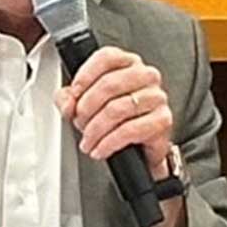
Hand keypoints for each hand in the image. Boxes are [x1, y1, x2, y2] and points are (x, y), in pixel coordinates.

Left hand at [57, 46, 184, 226]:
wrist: (144, 171)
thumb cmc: (116, 137)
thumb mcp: (89, 116)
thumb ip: (73, 102)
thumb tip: (63, 99)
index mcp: (129, 68)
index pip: (108, 55)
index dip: (84, 74)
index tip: (70, 97)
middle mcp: (148, 80)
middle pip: (113, 80)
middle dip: (87, 105)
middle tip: (78, 124)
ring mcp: (159, 102)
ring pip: (122, 104)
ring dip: (97, 125)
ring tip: (88, 142)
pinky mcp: (164, 127)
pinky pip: (136, 127)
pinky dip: (112, 139)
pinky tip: (100, 150)